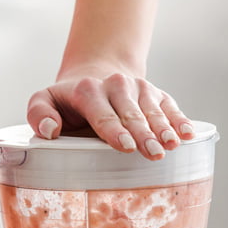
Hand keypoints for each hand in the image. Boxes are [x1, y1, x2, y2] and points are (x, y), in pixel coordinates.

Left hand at [26, 67, 194, 159]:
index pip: (102, 114)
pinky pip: (170, 106)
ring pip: (153, 110)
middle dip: (143, 134)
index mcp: (88, 91)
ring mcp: (139, 88)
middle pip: (132, 114)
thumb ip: (38, 114)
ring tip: (172, 146)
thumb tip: (51, 131)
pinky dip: (180, 120)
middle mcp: (117, 86)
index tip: (125, 147)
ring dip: (164, 128)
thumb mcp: (43, 101)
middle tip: (154, 153)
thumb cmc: (67, 100)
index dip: (114, 130)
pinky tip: (189, 134)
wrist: (95, 74)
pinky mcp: (156, 94)